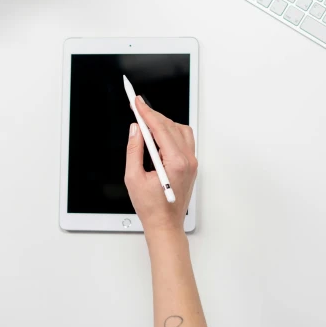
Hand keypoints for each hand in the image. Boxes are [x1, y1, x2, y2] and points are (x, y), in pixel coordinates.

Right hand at [124, 96, 197, 236]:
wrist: (166, 225)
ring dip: (163, 123)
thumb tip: (135, 130)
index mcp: (175, 162)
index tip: (136, 102)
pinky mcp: (191, 165)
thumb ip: (134, 150)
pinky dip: (171, 133)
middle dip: (153, 115)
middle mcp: (187, 160)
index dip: (146, 112)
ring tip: (146, 122)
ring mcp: (192, 162)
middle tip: (138, 108)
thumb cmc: (151, 207)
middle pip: (170, 126)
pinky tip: (159, 135)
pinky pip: (184, 140)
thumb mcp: (133, 177)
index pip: (160, 128)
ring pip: (180, 130)